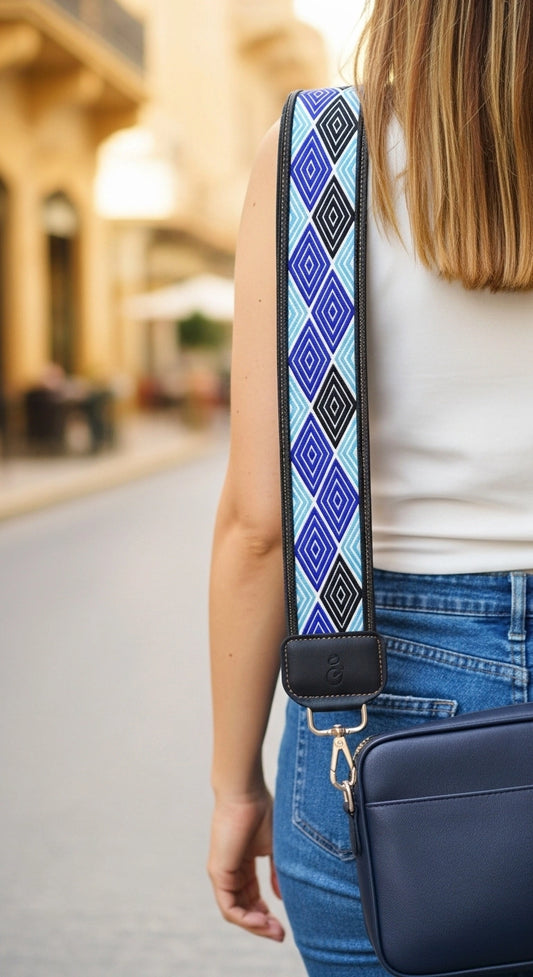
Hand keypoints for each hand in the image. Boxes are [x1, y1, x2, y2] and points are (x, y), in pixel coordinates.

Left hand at [208, 790, 284, 941]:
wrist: (246, 793)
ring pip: (235, 911)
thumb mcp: (274, 848)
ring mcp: (222, 873)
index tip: (283, 923)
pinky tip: (262, 921)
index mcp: (243, 862)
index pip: (252, 895)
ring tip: (275, 931)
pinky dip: (245, 918)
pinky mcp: (218, 873)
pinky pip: (228, 907)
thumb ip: (277, 873)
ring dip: (255, 925)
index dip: (266, 912)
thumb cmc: (261, 812)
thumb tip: (280, 898)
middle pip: (244, 907)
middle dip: (262, 924)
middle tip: (280, 934)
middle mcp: (230, 870)